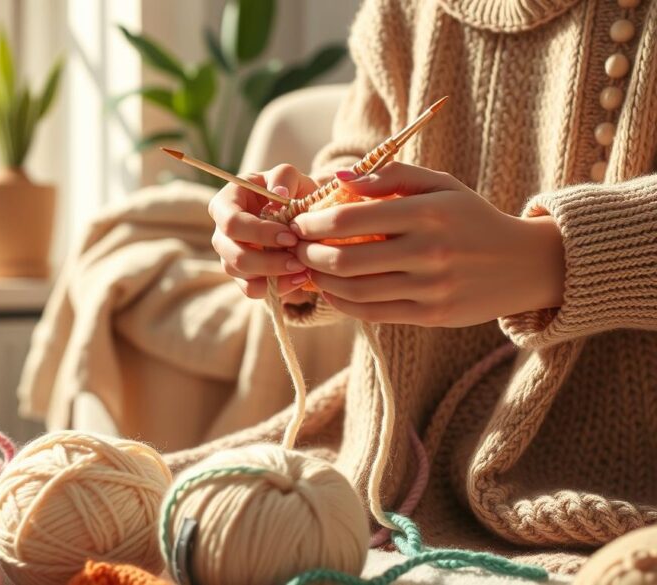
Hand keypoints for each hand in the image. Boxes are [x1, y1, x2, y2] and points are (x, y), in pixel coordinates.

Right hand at [209, 164, 324, 301]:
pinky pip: (252, 290)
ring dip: (274, 276)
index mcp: (226, 203)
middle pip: (233, 255)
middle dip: (268, 261)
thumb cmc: (288, 190)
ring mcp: (229, 256)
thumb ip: (283, 177)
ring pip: (242, 275)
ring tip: (304, 270)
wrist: (298, 213)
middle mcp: (221, 232)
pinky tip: (300, 279)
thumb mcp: (289, 176)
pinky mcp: (242, 276)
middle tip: (299, 260)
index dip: (259, 233)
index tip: (291, 237)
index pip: (231, 223)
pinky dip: (277, 288)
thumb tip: (278, 194)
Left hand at [290, 162, 565, 326]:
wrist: (524, 264)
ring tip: (307, 267)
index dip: (313, 222)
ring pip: (354, 289)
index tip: (299, 222)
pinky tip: (330, 289)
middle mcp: (429, 251)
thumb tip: (338, 176)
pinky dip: (341, 302)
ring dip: (320, 279)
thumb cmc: (471, 218)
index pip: (351, 218)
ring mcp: (430, 287)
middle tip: (295, 247)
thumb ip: (389, 175)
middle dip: (308, 253)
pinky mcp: (431, 315)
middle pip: (345, 258)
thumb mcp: (439, 185)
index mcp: (427, 212)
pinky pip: (371, 312)